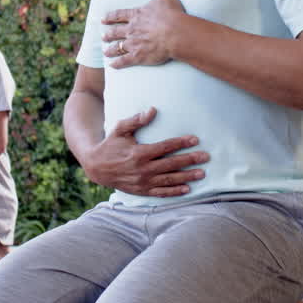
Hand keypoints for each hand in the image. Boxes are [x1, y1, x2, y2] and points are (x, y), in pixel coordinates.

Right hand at [79, 107, 208, 196]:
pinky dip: (174, 192)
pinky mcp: (141, 191)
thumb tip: (152, 110)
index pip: (165, 147)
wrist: (96, 167)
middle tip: (206, 157)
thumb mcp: (120, 129)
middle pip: (171, 164)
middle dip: (190, 160)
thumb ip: (136, 120)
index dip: (181, 143)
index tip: (195, 139)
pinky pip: (161, 192)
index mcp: (139, 153)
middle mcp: (143, 169)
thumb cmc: (110, 145)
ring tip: (202, 174)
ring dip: (186, 177)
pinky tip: (187, 189)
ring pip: (169, 180)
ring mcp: (143, 182)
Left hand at [102, 0, 185, 68]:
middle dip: (108, 34)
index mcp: (136, 15)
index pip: (119, 15)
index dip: (110, 17)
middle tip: (103, 36)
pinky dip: (117, 64)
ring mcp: (133, 44)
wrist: (175, 33)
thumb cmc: (171, 13)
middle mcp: (131, 30)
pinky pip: (124, 61)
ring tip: (105, 52)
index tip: (103, 19)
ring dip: (110, 49)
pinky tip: (112, 65)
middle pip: (115, 32)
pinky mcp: (138, 56)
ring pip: (117, 47)